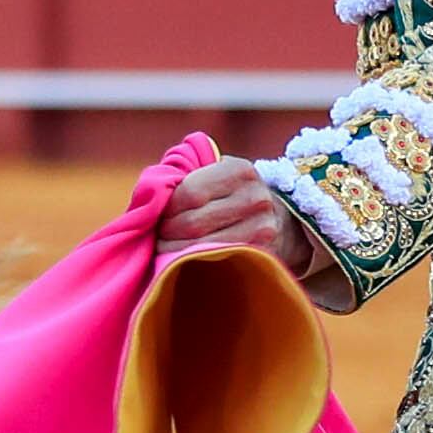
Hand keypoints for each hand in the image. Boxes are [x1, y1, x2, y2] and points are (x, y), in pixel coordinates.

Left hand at [155, 157, 351, 306]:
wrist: (283, 219)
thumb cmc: (234, 194)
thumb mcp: (219, 173)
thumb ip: (188, 176)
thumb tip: (150, 194)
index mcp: (240, 171)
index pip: (190, 192)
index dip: (167, 208)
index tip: (159, 215)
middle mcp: (256, 198)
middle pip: (193, 222)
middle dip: (167, 232)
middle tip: (158, 236)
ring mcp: (263, 229)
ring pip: (202, 246)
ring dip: (175, 251)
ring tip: (166, 249)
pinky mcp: (264, 255)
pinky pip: (218, 261)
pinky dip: (195, 261)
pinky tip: (186, 259)